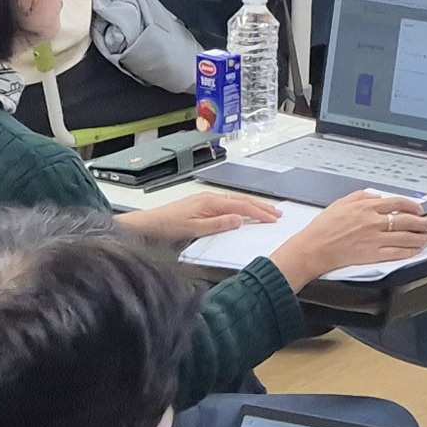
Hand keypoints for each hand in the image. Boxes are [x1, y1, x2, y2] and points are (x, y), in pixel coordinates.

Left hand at [130, 186, 282, 248]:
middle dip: (261, 207)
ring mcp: (206, 199)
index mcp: (211, 203)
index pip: (242, 206)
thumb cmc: (169, 226)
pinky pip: (227, 203)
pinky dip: (241, 207)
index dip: (259, 213)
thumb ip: (218, 225)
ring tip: (266, 212)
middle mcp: (211, 198)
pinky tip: (243, 212)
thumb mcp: (195, 229)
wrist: (149, 223)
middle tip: (277, 214)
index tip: (273, 219)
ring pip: (236, 201)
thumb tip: (240, 220)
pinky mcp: (202, 204)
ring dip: (252, 206)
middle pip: (242, 201)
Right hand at [276, 191, 426, 285]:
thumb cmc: (323, 228)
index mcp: (366, 207)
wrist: (313, 248)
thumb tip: (376, 196)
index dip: (412, 205)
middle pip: (406, 220)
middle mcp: (373, 222)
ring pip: (405, 237)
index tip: (419, 209)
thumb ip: (360, 196)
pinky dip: (409, 251)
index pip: (397, 203)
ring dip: (420, 237)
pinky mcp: (372, 255)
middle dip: (422, 222)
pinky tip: (416, 250)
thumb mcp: (340, 203)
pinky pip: (396, 253)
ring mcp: (374, 239)